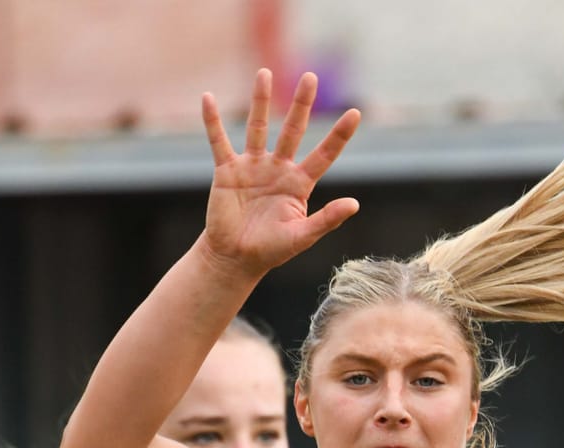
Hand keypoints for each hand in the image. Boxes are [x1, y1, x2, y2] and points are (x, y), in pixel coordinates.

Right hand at [199, 69, 361, 277]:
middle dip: (301, 104)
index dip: (339, 135)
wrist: (235, 258)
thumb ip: (327, 219)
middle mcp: (278, 169)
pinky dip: (212, 121)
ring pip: (258, 127)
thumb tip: (355, 203)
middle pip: (293, 130)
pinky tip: (208, 98)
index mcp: (300, 184)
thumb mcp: (302, 236)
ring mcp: (252, 166)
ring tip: (265, 73)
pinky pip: (219, 141)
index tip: (355, 113)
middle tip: (310, 77)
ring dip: (261, 100)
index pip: (324, 155)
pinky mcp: (227, 170)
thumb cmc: (271, 251)